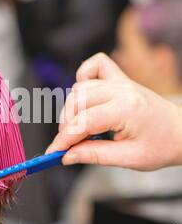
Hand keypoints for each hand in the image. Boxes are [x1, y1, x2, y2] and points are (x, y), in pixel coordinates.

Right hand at [46, 53, 181, 170]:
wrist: (180, 131)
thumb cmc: (160, 145)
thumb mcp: (128, 158)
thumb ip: (94, 155)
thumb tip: (67, 156)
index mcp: (126, 109)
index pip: (84, 121)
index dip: (64, 139)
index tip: (54, 152)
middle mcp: (122, 90)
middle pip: (77, 101)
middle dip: (67, 125)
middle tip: (69, 145)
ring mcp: (120, 82)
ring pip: (80, 87)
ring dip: (72, 108)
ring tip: (80, 128)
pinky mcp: (120, 78)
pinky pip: (95, 65)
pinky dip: (84, 77)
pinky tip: (85, 96)